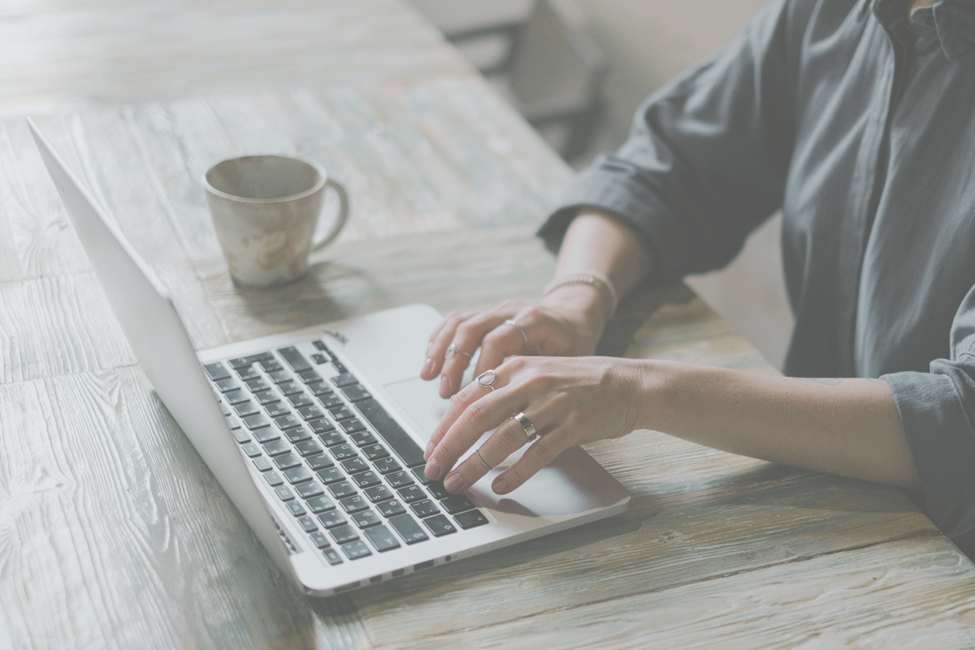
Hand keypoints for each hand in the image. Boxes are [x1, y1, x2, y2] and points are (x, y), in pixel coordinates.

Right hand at [420, 289, 606, 398]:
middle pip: (471, 328)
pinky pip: (454, 321)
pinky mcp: (484, 316)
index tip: (476, 396)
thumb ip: (544, 385)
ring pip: (458, 323)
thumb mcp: (569, 364)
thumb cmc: (574, 346)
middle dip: (454, 363)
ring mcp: (494, 311)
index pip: (498, 340)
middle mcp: (510, 311)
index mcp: (534, 321)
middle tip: (446, 393)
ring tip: (427, 377)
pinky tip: (429, 361)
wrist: (574, 319)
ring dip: (440, 351)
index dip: (482, 368)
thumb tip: (518, 419)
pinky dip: (438, 340)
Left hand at [423, 355, 645, 493]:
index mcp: (516, 368)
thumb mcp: (536, 376)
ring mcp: (552, 404)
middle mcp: (530, 382)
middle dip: (449, 447)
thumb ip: (504, 393)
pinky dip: (516, 473)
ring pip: (503, 437)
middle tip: (433, 470)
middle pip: (477, 417)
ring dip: (475, 464)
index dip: (443, 427)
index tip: (430, 450)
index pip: (467, 398)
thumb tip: (465, 423)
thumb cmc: (579, 384)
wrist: (628, 384)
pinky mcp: (573, 425)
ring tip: (459, 483)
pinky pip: (538, 453)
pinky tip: (500, 486)